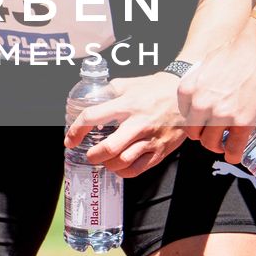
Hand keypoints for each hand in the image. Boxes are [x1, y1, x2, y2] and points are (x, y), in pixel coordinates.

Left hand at [64, 70, 184, 177]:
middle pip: (109, 147)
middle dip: (93, 155)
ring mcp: (150, 139)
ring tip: (104, 160)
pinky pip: (138, 169)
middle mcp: (138, 124)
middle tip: (88, 155)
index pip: (93, 117)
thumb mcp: (129, 84)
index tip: (70, 139)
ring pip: (123, 161)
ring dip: (108, 164)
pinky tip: (119, 166)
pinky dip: (124, 172)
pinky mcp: (160, 151)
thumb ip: (109, 90)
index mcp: (126, 105)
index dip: (77, 130)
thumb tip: (90, 97)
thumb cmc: (156, 89)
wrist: (186, 98)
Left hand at [176, 22, 255, 162]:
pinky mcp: (243, 121)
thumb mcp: (206, 65)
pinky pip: (234, 147)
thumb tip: (202, 95)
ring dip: (217, 146)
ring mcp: (221, 114)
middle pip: (194, 133)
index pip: (184, 116)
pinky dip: (233, 154)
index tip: (202, 122)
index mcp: (188, 89)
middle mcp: (200, 104)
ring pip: (211, 142)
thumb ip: (200, 84)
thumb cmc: (237, 52)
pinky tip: (234, 155)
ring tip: (223, 146)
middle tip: (212, 136)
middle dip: (203, 136)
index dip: (195, 121)